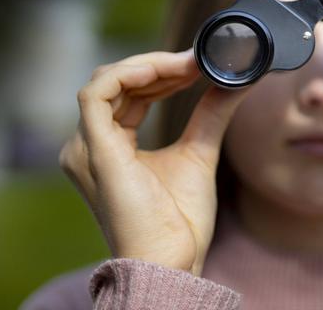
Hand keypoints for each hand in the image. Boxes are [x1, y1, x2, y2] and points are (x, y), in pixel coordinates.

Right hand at [59, 49, 250, 275]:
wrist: (173, 262)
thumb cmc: (180, 222)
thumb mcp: (199, 152)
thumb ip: (210, 114)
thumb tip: (235, 80)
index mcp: (109, 146)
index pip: (128, 93)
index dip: (162, 72)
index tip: (198, 63)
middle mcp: (90, 144)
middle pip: (118, 82)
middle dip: (160, 66)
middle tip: (198, 60)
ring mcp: (87, 147)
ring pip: (107, 81)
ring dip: (150, 66)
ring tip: (188, 65)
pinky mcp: (93, 150)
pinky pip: (97, 94)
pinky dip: (128, 74)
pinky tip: (162, 71)